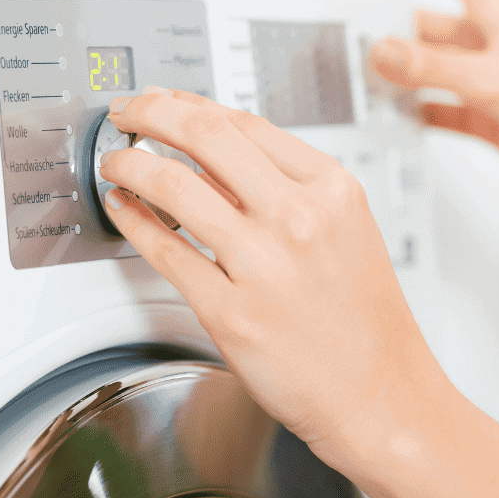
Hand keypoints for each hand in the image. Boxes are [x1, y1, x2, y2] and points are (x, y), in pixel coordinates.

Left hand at [98, 87, 450, 461]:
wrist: (382, 396)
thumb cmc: (365, 320)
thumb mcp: (345, 230)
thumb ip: (285, 187)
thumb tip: (211, 158)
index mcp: (331, 189)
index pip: (243, 123)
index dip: (189, 104)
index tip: (164, 102)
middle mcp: (298, 218)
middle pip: (204, 136)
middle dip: (150, 113)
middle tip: (127, 114)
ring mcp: (262, 265)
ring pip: (173, 186)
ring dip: (129, 164)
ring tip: (116, 163)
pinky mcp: (230, 313)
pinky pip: (163, 251)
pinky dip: (133, 221)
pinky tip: (124, 209)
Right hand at [359, 0, 498, 198]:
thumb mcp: (489, 77)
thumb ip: (431, 67)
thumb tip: (385, 53)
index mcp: (492, 8)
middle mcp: (485, 36)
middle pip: (423, 21)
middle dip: (389, 28)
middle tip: (356, 37)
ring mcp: (483, 73)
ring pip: (426, 65)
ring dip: (401, 75)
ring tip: (372, 82)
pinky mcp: (482, 109)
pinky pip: (437, 105)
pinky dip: (417, 111)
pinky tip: (401, 117)